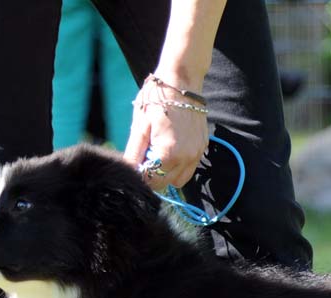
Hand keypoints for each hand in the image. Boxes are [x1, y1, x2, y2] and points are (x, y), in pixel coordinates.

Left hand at [124, 74, 209, 191]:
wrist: (181, 80)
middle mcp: (187, 157)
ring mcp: (197, 153)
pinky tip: (170, 147)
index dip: (141, 175)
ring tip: (158, 153)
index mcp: (169, 153)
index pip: (152, 180)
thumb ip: (134, 152)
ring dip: (167, 173)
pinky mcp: (202, 147)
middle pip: (165, 183)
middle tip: (145, 156)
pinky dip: (178, 164)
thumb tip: (129, 170)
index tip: (136, 163)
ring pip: (180, 180)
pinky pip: (189, 167)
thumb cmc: (157, 98)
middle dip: (153, 175)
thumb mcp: (140, 125)